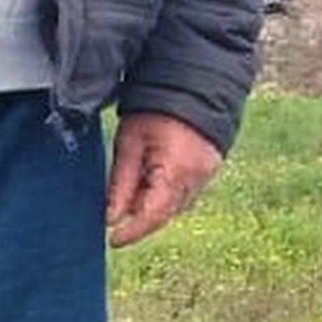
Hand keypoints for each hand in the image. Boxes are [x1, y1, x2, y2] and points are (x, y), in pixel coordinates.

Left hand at [105, 111, 222, 247]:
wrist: (194, 81)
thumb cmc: (157, 107)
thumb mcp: (130, 142)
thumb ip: (121, 184)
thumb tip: (112, 219)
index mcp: (176, 170)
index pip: (153, 215)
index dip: (132, 232)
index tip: (112, 240)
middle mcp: (197, 177)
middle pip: (163, 213)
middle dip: (139, 215)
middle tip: (117, 203)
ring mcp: (207, 174)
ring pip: (174, 205)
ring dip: (152, 203)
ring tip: (136, 178)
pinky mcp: (210, 170)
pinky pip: (184, 192)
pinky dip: (165, 192)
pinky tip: (152, 174)